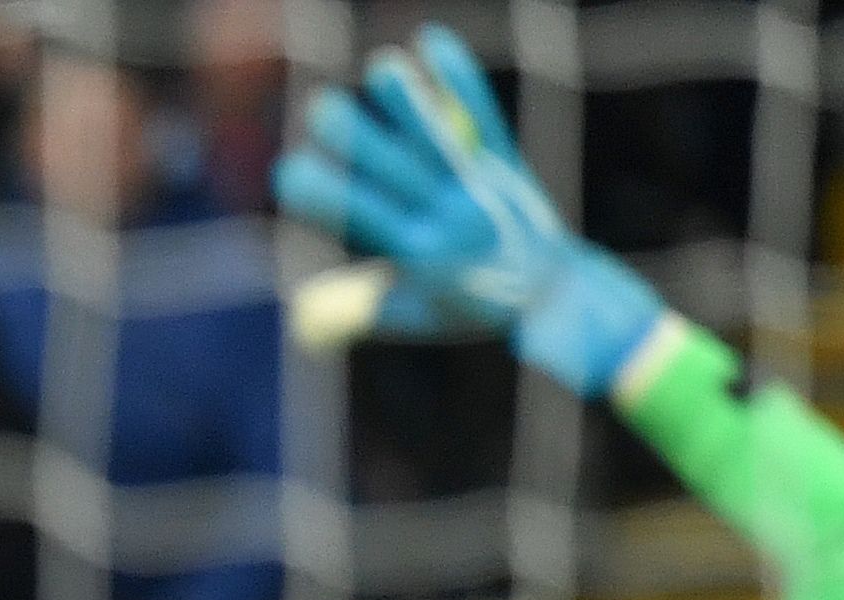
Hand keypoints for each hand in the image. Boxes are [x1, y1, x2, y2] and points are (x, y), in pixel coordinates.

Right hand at [272, 24, 663, 397]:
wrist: (554, 292)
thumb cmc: (469, 307)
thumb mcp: (415, 315)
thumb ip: (364, 310)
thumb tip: (302, 300)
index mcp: (422, 255)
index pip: (365, 218)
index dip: (326, 195)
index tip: (289, 173)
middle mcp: (451, 215)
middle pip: (398, 169)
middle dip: (359, 139)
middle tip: (319, 108)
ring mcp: (480, 184)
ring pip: (439, 137)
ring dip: (411, 102)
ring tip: (383, 67)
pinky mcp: (502, 157)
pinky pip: (478, 113)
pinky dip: (457, 76)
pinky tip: (432, 40)